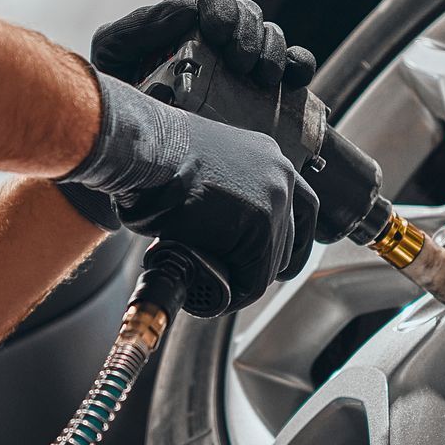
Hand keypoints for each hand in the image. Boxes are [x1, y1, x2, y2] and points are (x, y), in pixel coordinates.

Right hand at [63, 74, 317, 310]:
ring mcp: (274, 199)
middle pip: (289, 235)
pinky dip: (239, 291)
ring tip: (220, 286)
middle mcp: (278, 173)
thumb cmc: (154, 158)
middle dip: (266, 261)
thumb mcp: (202, 166)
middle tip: (237, 275)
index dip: (289, 237)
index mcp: (266, 155)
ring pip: (273, 259)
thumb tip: (218, 225)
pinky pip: (255, 275)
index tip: (276, 256)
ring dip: (249, 277)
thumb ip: (223, 191)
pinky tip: (219, 294)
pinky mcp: (260, 226)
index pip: (300, 205)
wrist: (143, 151)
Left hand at [92, 0, 316, 89]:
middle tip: (238, 61)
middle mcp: (213, 36)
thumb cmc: (119, 104)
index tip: (215, 30)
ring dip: (271, 48)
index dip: (217, 4)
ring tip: (262, 78)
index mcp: (178, 20)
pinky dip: (299, 64)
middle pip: (244, 11)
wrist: (141, 155)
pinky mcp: (265, 86)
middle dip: (246, 30)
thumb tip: (186, 10)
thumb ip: (136, 29)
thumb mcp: (113, 58)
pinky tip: (293, 78)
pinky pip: (294, 62)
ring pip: (269, 32)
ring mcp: (241, 60)